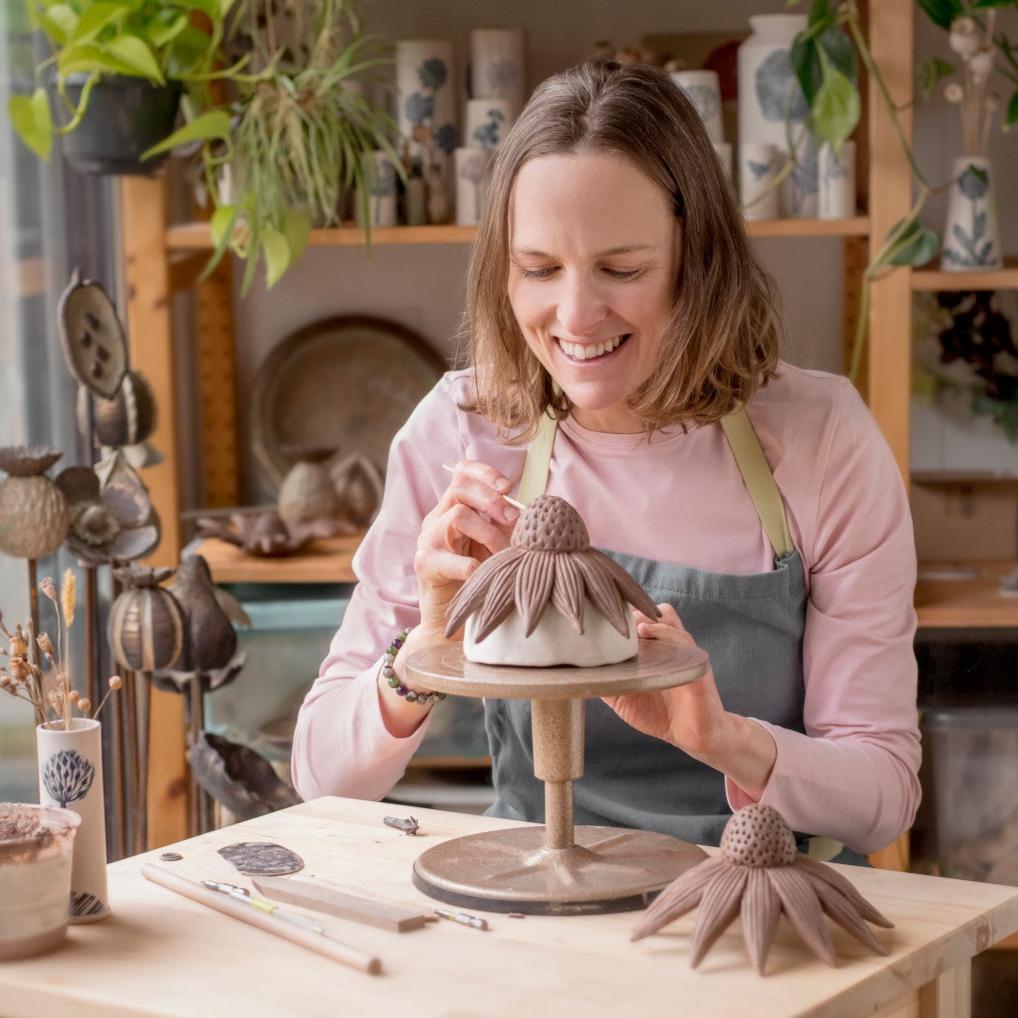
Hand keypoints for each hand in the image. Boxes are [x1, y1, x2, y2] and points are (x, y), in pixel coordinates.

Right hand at [414, 459, 518, 638]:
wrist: (452, 619)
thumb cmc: (478, 578)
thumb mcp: (494, 545)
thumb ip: (505, 525)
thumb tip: (530, 511)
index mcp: (453, 507)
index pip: (462, 473)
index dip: (484, 473)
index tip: (508, 486)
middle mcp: (437, 518)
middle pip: (459, 489)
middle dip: (492, 500)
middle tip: (514, 519)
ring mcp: (428, 540)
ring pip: (457, 516)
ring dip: (488, 532)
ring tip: (503, 553)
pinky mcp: (425, 565)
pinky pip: (446, 558)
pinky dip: (467, 565)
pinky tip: (481, 572)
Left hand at [601, 604, 729, 760]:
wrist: (692, 737)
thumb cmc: (658, 715)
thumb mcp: (624, 698)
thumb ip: (606, 683)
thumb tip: (575, 674)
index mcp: (651, 649)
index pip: (637, 616)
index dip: (619, 612)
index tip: (596, 614)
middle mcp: (667, 644)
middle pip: (650, 608)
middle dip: (629, 609)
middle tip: (609, 618)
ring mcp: (683, 650)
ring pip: (666, 616)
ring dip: (644, 616)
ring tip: (627, 625)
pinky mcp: (696, 662)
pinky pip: (683, 638)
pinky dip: (664, 631)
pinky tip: (646, 633)